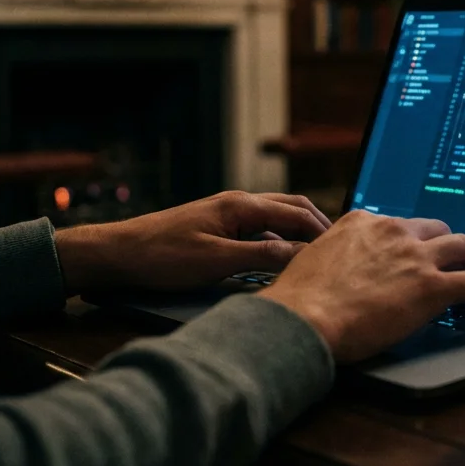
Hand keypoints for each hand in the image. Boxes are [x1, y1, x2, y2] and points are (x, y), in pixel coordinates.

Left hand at [54, 191, 330, 293]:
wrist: (119, 253)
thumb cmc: (162, 257)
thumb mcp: (216, 262)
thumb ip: (261, 256)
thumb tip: (302, 255)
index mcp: (241, 206)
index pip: (298, 214)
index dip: (324, 232)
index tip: (345, 252)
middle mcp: (238, 203)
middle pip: (292, 207)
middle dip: (319, 225)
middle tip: (340, 249)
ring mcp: (227, 212)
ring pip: (276, 215)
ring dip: (300, 229)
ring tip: (319, 252)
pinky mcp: (217, 225)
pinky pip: (260, 226)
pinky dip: (280, 236)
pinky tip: (283, 255)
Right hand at [257, 210, 464, 362]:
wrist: (303, 318)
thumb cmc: (299, 300)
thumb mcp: (313, 259)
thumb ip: (334, 255)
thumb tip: (336, 269)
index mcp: (363, 222)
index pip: (399, 224)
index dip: (410, 242)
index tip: (412, 253)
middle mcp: (392, 231)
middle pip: (436, 228)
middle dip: (445, 245)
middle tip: (448, 263)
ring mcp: (415, 257)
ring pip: (462, 246)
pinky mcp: (432, 287)